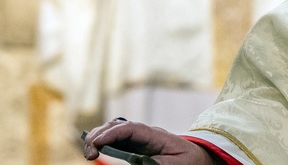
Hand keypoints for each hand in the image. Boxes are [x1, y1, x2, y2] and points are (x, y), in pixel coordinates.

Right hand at [82, 118, 215, 163]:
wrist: (199, 158)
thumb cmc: (189, 161)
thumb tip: (133, 164)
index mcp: (155, 135)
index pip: (130, 128)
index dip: (112, 134)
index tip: (97, 144)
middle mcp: (145, 133)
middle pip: (118, 125)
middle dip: (100, 134)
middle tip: (89, 152)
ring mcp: (139, 139)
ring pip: (114, 131)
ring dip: (99, 137)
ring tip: (89, 151)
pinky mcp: (136, 146)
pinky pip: (117, 140)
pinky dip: (104, 142)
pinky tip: (95, 148)